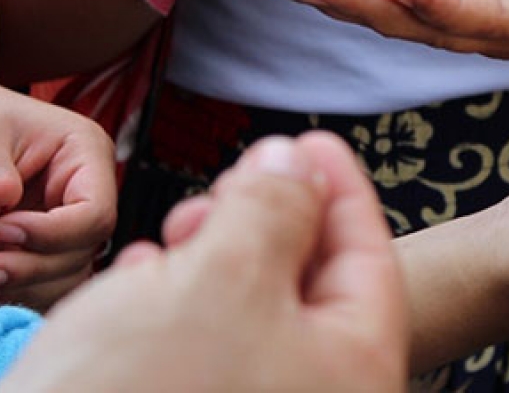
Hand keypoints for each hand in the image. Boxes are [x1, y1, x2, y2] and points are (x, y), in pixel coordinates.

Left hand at [0, 42, 115, 309]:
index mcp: (85, 157)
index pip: (95, 212)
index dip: (53, 232)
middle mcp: (83, 195)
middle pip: (81, 251)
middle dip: (30, 267)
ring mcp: (61, 226)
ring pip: (65, 276)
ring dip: (19, 287)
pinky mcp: (36, 250)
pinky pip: (41, 285)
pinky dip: (10, 294)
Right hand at [0, 134, 406, 392]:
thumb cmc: (139, 390)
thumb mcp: (222, 275)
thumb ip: (273, 207)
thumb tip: (295, 162)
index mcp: (355, 373)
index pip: (369, 260)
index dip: (339, 187)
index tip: (309, 140)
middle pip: (312, 287)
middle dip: (269, 221)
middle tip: (230, 182)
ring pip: (255, 315)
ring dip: (218, 258)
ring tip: (176, 231)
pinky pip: (208, 352)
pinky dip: (184, 306)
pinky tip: (145, 281)